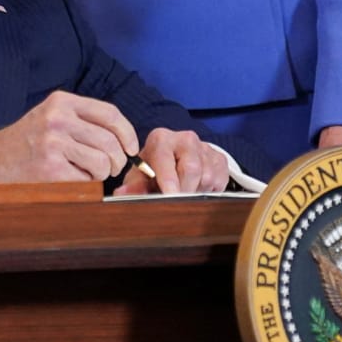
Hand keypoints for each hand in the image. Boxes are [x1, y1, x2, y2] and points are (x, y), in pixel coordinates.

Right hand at [0, 91, 139, 184]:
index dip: (128, 133)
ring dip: (102, 174)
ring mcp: (53, 144)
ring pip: (103, 163)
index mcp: (62, 101)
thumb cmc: (27, 141)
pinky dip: (86, 185)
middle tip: (111, 168)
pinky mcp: (50, 169)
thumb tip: (124, 138)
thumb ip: (83, 119)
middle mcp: (58, 119)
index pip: (110, 113)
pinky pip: (87, 181)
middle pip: (110, 141)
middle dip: (118, 160)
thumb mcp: (52, 116)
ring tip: (87, 174)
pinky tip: (70, 180)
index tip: (131, 148)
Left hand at [114, 128, 229, 194]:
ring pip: (207, 177)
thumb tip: (121, 194)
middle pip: (191, 169)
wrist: (176, 161)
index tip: (170, 195)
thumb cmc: (154, 170)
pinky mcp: (220, 158)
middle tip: (177, 202)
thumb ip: (133, 186)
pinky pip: (219, 181)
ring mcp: (205, 147)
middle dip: (184, 191)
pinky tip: (197, 189)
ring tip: (184, 192)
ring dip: (196, 192)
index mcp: (161, 139)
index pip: (165, 159)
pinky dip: (209, 191)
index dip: (168, 179)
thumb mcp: (141, 177)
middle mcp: (185, 138)